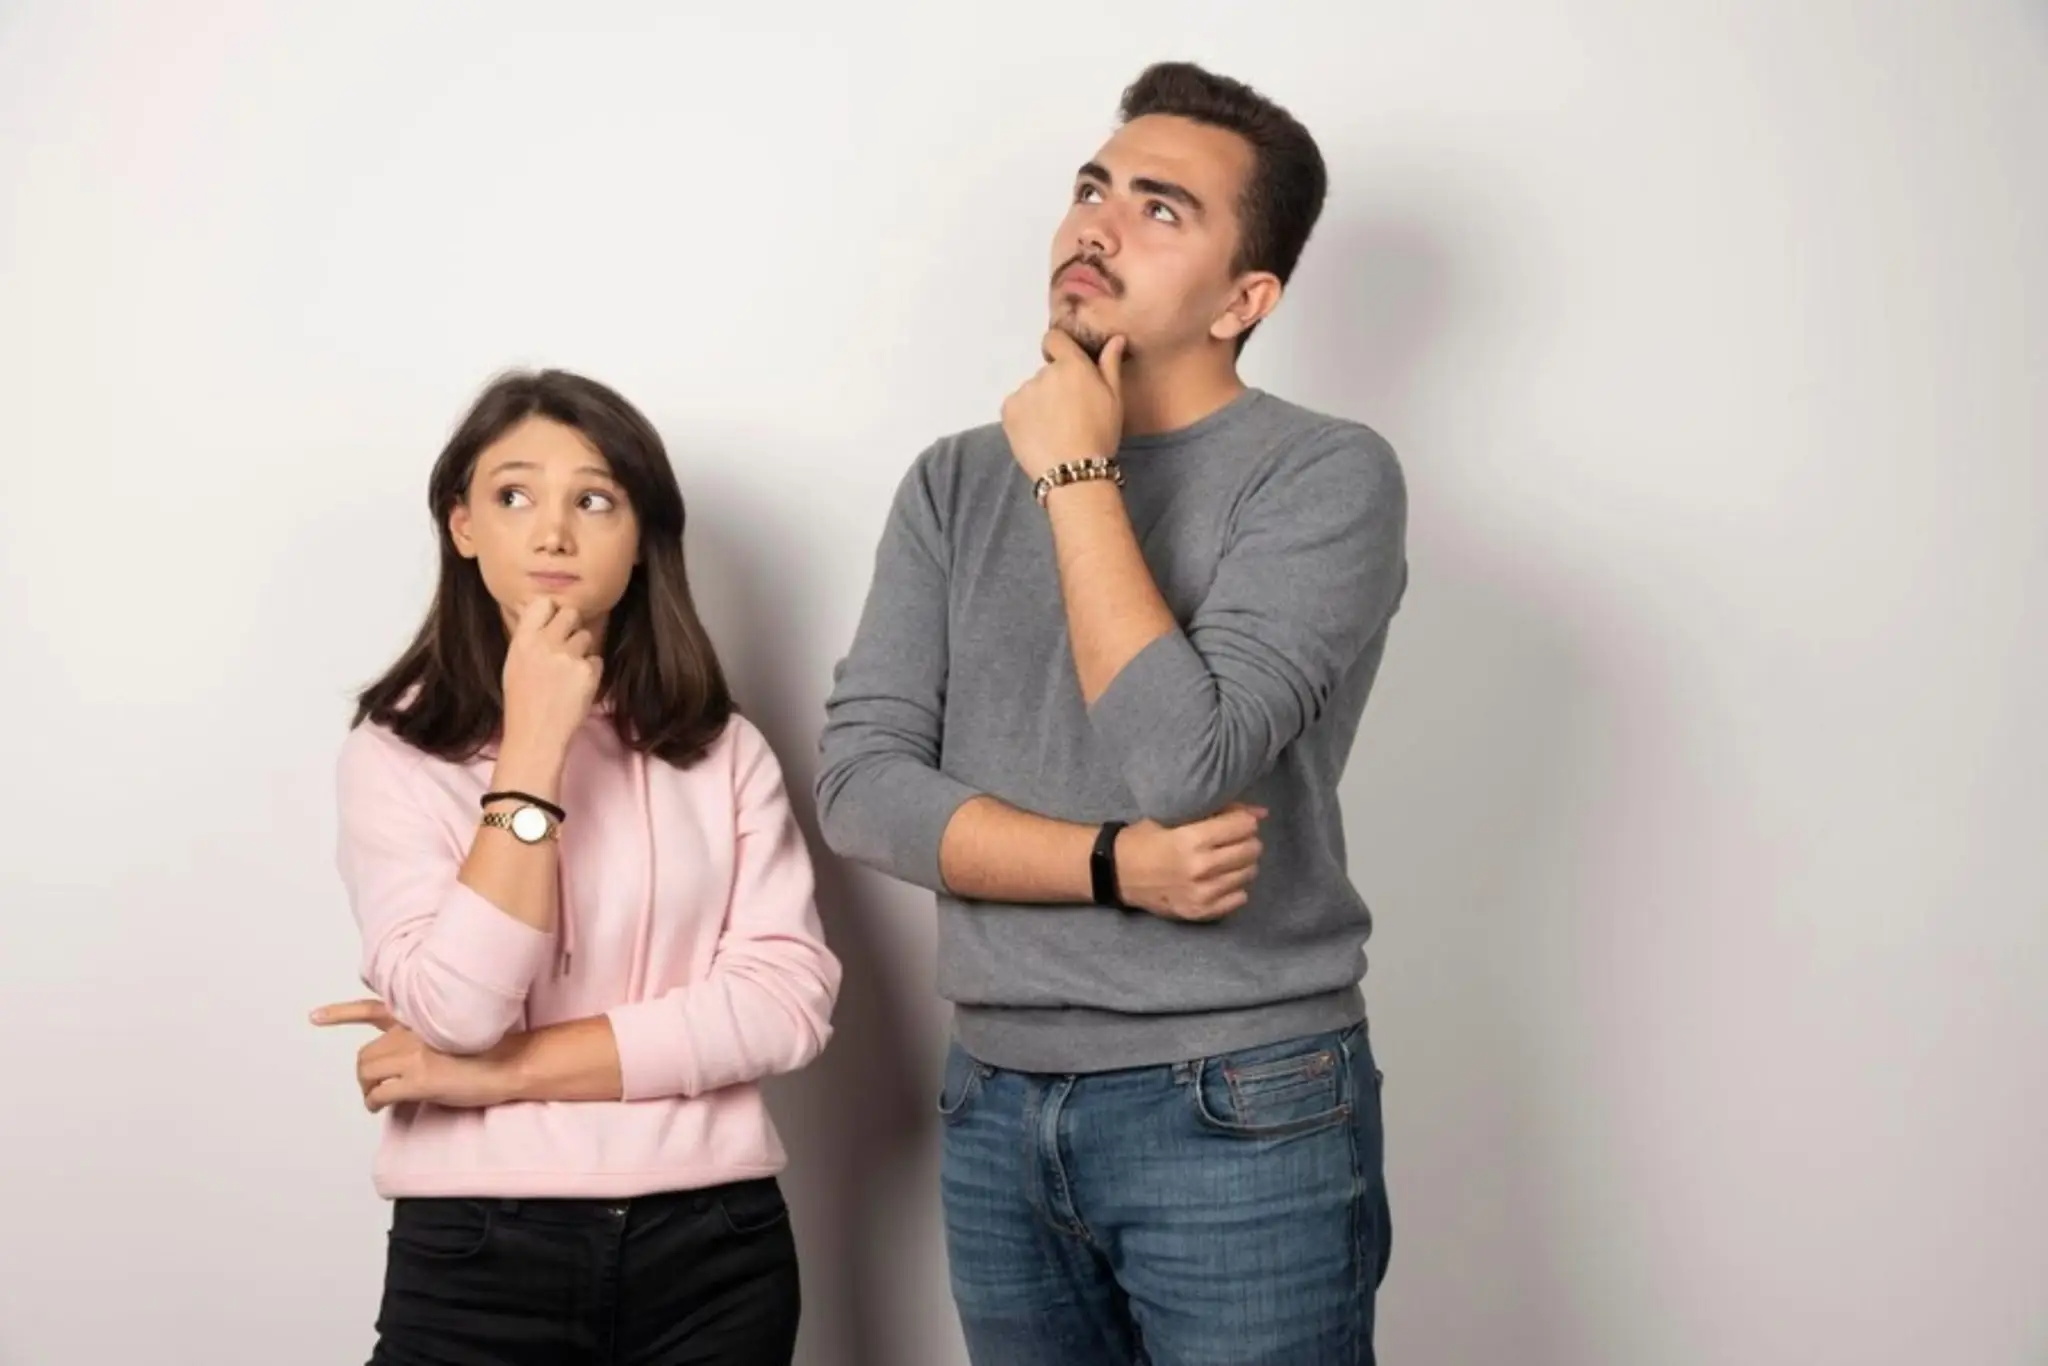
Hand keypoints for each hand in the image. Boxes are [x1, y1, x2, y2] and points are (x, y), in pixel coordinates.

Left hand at [311, 999, 518, 1112]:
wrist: (511, 1062)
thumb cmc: (491, 1051)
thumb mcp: (455, 1033)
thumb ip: (426, 1036)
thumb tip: (407, 1057)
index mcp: (420, 1019)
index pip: (373, 1010)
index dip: (341, 1013)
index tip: (315, 1016)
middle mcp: (412, 1033)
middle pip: (365, 1055)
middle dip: (363, 1075)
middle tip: (372, 1088)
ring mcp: (415, 1056)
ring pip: (367, 1074)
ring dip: (367, 1090)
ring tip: (376, 1099)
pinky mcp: (420, 1080)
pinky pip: (381, 1094)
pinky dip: (375, 1102)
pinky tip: (381, 1107)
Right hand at [501, 597, 600, 759]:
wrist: (536, 735)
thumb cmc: (522, 702)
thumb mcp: (514, 665)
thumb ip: (529, 639)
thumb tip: (544, 615)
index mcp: (523, 641)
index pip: (543, 603)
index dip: (552, 610)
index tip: (554, 621)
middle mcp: (545, 643)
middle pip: (571, 614)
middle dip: (572, 627)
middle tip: (567, 647)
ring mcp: (568, 656)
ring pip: (586, 637)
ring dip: (582, 651)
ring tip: (568, 674)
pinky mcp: (587, 672)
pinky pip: (596, 660)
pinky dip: (590, 672)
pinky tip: (577, 688)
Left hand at [1001, 328, 1125, 480]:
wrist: (1073, 471)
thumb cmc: (1100, 435)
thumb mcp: (1114, 400)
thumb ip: (1110, 365)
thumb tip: (1115, 339)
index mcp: (1071, 365)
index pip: (1053, 339)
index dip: (1057, 349)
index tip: (1064, 367)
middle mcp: (1044, 373)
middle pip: (1045, 373)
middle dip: (1054, 387)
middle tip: (1067, 415)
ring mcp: (1023, 392)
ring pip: (1031, 392)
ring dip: (1039, 404)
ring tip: (1053, 430)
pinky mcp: (1008, 411)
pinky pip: (1016, 407)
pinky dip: (1024, 417)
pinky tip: (1038, 435)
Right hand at [1114, 804, 1266, 921]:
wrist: (1117, 873)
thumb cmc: (1146, 838)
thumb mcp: (1176, 816)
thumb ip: (1220, 812)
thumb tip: (1262, 813)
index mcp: (1192, 839)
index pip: (1244, 826)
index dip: (1244, 820)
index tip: (1235, 821)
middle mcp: (1200, 868)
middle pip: (1251, 850)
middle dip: (1246, 840)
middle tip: (1232, 840)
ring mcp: (1201, 894)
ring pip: (1248, 873)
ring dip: (1242, 863)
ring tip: (1224, 859)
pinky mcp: (1200, 912)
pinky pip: (1239, 898)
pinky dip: (1234, 886)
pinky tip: (1219, 879)